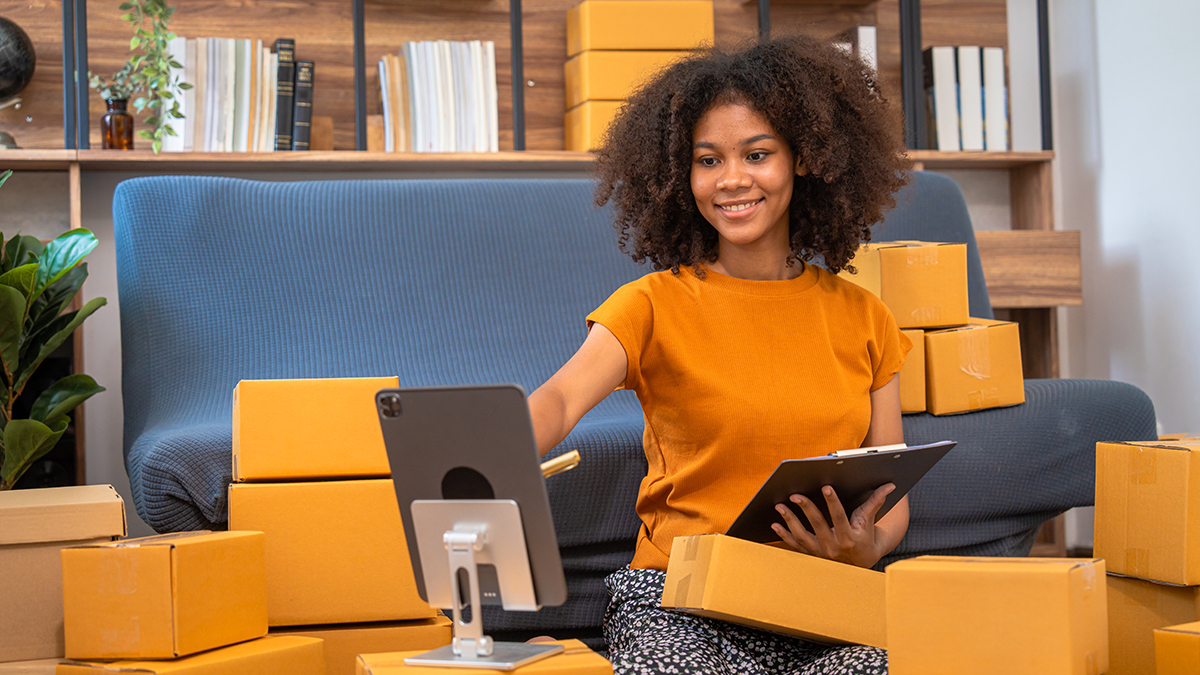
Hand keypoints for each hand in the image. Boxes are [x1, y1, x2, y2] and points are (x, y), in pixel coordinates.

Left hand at [772, 483, 895, 567]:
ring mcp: (820, 552)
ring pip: (802, 536)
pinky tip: (774, 524)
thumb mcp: (869, 521)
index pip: (839, 517)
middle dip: (806, 508)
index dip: (833, 502)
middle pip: (818, 524)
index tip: (826, 487)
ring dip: (790, 521)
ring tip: (779, 506)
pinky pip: (795, 545)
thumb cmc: (864, 537)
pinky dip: (783, 535)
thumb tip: (889, 485)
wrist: (859, 562)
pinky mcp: (810, 554)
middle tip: (795, 495)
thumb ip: (875, 502)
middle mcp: (833, 546)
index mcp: (848, 537)